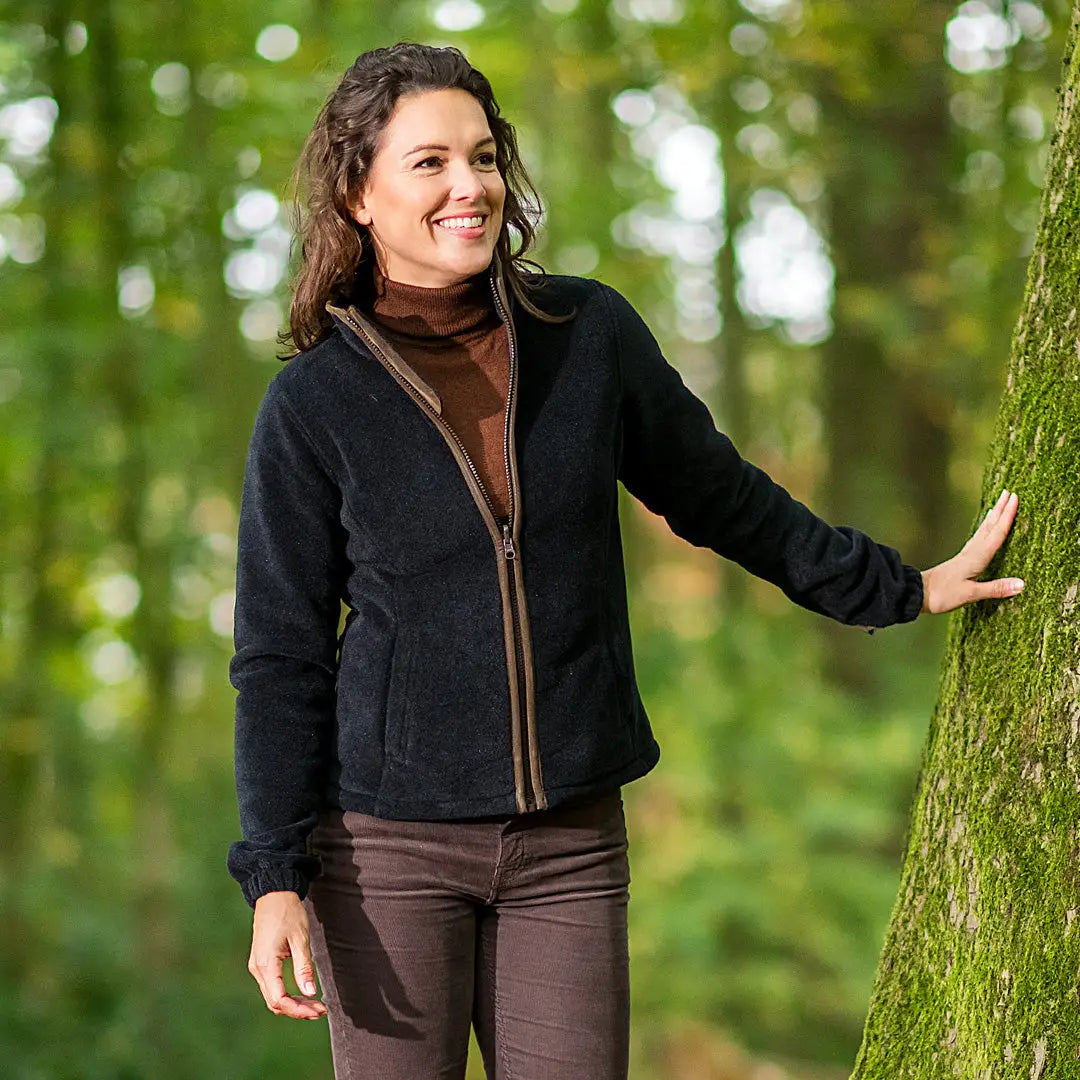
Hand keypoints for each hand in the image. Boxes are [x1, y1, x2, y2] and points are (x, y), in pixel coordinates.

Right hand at [249, 890, 327, 1019]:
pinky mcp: (261, 962)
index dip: (299, 1010)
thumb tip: (310, 993)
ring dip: (293, 1003)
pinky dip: (286, 994)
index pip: (279, 1000)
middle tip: (320, 1010)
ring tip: (314, 1005)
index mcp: (266, 964)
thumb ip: (304, 967)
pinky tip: (302, 993)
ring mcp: (257, 966)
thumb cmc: (288, 912)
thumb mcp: (300, 939)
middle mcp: (257, 968)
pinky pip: (272, 986)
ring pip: (273, 996)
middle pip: (275, 1002)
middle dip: (298, 1010)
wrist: (274, 893)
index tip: (319, 1010)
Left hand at [920, 488, 1024, 614]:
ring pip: (982, 532)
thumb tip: (1022, 584)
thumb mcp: (970, 594)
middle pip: (989, 527)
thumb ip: (996, 588)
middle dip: (1000, 510)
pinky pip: (976, 540)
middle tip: (1009, 492)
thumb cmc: (942, 595)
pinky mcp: (960, 561)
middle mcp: (971, 553)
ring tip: (998, 506)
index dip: (1007, 516)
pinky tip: (982, 532)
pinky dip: (983, 531)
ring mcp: (965, 556)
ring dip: (992, 518)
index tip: (1014, 498)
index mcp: (976, 558)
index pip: (996, 533)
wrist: (917, 594)